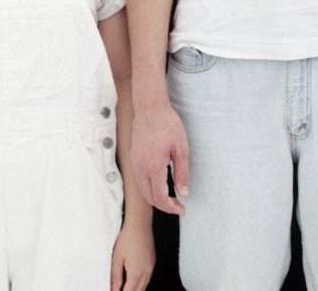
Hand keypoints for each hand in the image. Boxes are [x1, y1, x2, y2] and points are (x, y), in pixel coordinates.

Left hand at [110, 219, 154, 290]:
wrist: (139, 225)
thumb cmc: (127, 238)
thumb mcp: (116, 258)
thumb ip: (116, 276)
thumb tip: (114, 289)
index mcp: (136, 273)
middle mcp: (146, 272)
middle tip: (120, 290)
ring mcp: (151, 267)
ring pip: (144, 286)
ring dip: (136, 289)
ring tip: (126, 288)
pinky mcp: (152, 262)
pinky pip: (148, 278)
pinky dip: (141, 283)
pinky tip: (134, 281)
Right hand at [130, 100, 187, 214]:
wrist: (150, 108)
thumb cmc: (167, 125)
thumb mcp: (181, 149)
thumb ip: (182, 173)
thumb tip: (183, 192)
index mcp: (153, 167)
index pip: (160, 197)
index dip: (171, 207)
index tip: (182, 209)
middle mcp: (140, 168)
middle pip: (149, 197)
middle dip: (164, 206)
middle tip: (178, 206)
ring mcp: (135, 163)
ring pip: (143, 190)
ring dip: (156, 198)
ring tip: (170, 199)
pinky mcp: (133, 157)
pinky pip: (139, 180)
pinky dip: (149, 188)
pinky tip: (160, 185)